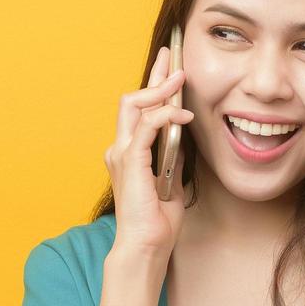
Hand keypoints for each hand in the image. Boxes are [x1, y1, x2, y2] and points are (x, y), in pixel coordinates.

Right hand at [105, 45, 195, 256]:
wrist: (146, 247)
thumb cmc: (158, 222)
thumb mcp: (172, 181)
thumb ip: (173, 156)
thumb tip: (184, 135)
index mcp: (129, 152)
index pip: (139, 109)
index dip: (153, 85)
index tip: (169, 65)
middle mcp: (120, 148)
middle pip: (132, 99)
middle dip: (154, 76)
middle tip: (174, 58)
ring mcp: (122, 154)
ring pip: (135, 105)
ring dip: (160, 89)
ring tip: (181, 78)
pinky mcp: (131, 162)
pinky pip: (146, 126)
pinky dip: (165, 115)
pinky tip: (183, 114)